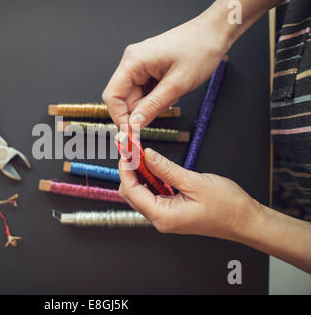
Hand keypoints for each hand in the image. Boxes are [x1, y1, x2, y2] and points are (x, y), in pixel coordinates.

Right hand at [102, 11, 230, 128]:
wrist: (215, 32)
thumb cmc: (200, 48)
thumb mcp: (177, 84)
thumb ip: (153, 106)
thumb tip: (134, 124)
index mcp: (133, 61)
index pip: (112, 96)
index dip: (120, 117)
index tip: (131, 132)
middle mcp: (132, 62)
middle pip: (124, 98)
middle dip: (141, 110)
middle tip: (160, 113)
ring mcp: (140, 65)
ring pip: (136, 97)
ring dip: (152, 104)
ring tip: (173, 94)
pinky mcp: (149, 69)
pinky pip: (146, 91)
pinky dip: (157, 97)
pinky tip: (172, 91)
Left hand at [118, 148, 262, 240]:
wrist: (246, 221)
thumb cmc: (228, 206)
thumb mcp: (195, 182)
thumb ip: (167, 169)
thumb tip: (148, 156)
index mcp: (164, 216)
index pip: (132, 192)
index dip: (126, 170)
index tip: (126, 152)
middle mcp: (161, 220)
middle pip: (132, 194)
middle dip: (130, 172)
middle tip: (134, 151)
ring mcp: (165, 218)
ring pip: (141, 195)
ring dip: (140, 175)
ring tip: (144, 156)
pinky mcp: (172, 213)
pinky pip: (153, 196)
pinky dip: (151, 181)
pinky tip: (155, 168)